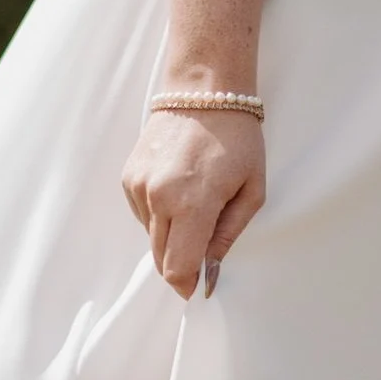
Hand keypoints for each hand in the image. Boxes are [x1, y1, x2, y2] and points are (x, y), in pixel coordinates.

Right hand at [120, 106, 265, 297]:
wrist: (203, 91)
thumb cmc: (237, 139)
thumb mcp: (251, 190)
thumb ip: (228, 236)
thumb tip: (209, 271)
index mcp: (193, 203)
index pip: (177, 268)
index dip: (187, 285)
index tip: (198, 287)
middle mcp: (159, 197)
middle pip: (161, 258)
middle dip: (181, 263)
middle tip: (203, 247)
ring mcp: (139, 186)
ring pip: (151, 237)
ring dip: (171, 236)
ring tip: (195, 204)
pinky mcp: (129, 177)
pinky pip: (143, 214)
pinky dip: (160, 214)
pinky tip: (178, 190)